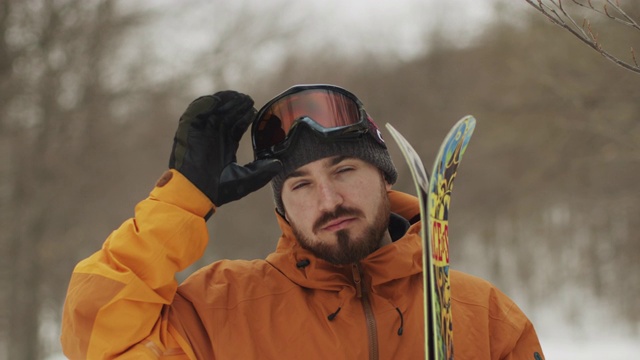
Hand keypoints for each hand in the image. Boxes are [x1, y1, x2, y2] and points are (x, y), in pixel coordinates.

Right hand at [169, 90, 281, 206]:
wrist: (196, 192)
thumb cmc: (218, 190)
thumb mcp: (246, 180)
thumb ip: (263, 171)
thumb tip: (279, 164)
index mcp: (225, 147)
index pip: (236, 126)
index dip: (245, 116)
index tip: (254, 111)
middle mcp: (213, 137)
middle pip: (228, 115)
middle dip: (238, 106)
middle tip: (248, 100)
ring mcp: (201, 131)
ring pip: (215, 109)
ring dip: (227, 101)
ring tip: (240, 97)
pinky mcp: (190, 127)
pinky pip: (199, 108)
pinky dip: (211, 101)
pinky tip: (224, 99)